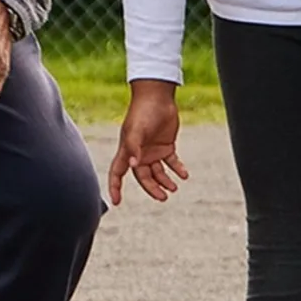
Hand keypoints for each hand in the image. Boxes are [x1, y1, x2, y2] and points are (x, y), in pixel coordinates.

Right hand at [107, 81, 188, 204]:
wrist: (158, 97)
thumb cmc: (143, 112)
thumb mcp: (137, 130)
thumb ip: (134, 148)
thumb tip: (134, 165)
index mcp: (127, 151)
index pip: (118, 173)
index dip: (115, 187)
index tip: (116, 202)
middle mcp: (138, 153)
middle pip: (143, 177)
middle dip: (152, 188)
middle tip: (163, 197)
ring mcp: (152, 150)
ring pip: (157, 172)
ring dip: (165, 181)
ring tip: (174, 188)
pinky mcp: (166, 145)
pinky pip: (172, 162)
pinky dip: (177, 169)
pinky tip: (185, 175)